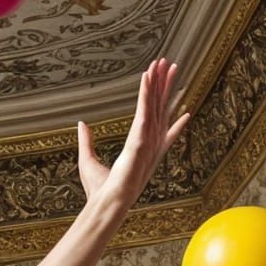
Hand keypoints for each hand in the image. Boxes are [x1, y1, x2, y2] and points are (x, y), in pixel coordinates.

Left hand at [77, 59, 189, 207]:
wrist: (106, 203)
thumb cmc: (100, 190)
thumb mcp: (88, 161)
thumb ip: (86, 141)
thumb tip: (82, 124)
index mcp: (143, 150)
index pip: (161, 128)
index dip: (173, 117)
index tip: (184, 107)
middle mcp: (150, 142)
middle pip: (160, 107)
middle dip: (166, 85)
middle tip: (172, 65)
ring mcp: (148, 139)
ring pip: (155, 103)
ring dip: (160, 81)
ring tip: (166, 62)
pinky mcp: (140, 138)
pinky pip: (143, 109)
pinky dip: (146, 91)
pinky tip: (148, 76)